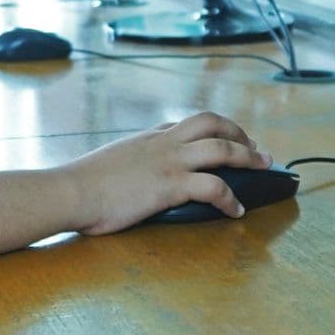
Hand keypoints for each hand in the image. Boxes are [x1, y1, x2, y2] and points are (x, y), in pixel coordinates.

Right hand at [65, 112, 270, 234]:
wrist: (71, 191)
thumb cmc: (80, 185)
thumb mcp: (107, 163)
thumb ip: (125, 164)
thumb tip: (127, 178)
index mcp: (146, 138)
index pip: (184, 124)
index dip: (209, 130)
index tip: (222, 136)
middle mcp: (162, 143)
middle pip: (211, 123)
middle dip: (238, 132)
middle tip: (255, 146)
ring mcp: (169, 162)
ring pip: (221, 148)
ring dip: (248, 156)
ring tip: (263, 166)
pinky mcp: (172, 185)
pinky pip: (214, 187)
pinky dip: (231, 198)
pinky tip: (237, 210)